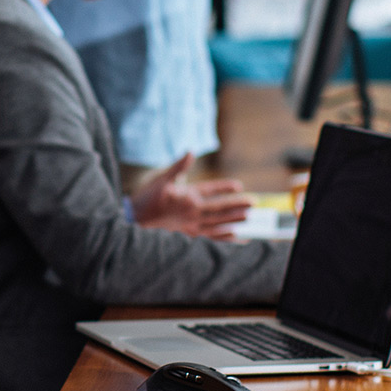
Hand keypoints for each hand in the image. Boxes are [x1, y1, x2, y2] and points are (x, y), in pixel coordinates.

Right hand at [129, 154, 253, 240]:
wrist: (137, 217)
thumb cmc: (149, 196)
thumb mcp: (164, 178)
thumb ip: (180, 166)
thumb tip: (190, 152)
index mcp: (187, 197)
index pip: (210, 191)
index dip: (225, 188)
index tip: (239, 186)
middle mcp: (191, 212)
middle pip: (218, 209)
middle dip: (237, 206)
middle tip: (253, 203)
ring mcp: (191, 224)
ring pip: (217, 224)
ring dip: (234, 221)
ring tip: (249, 218)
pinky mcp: (190, 233)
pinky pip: (211, 237)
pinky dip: (224, 238)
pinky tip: (237, 237)